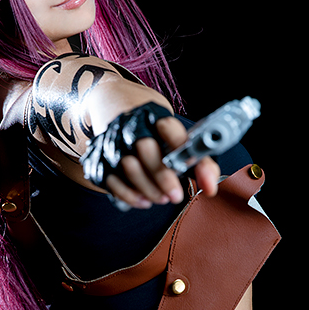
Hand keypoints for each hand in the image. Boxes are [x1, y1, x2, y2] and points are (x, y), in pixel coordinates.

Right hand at [105, 115, 220, 209]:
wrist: (115, 109)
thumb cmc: (155, 133)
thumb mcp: (177, 138)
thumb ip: (198, 160)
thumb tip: (210, 187)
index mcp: (153, 117)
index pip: (169, 129)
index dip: (182, 148)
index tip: (194, 172)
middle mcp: (130, 125)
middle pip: (145, 148)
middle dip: (162, 177)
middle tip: (176, 196)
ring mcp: (111, 141)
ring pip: (128, 167)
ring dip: (148, 189)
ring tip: (162, 198)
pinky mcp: (98, 158)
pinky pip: (111, 181)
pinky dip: (129, 196)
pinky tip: (144, 200)